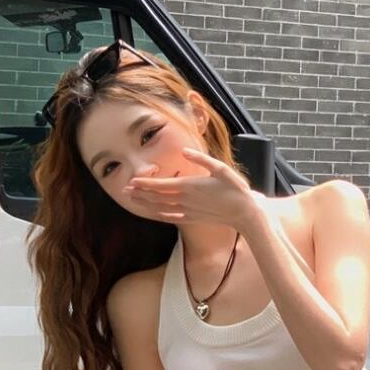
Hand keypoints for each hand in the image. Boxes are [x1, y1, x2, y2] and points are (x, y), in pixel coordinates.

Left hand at [122, 147, 258, 232]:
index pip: (161, 184)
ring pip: (161, 208)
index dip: (145, 183)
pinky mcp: (192, 218)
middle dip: (140, 193)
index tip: (132, 180)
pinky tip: (152, 213)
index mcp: (190, 186)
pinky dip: (158, 215)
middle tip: (125, 189)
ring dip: (145, 204)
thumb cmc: (235, 189)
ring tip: (133, 200)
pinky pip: (170, 217)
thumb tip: (184, 150)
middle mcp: (185, 200)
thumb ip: (201, 159)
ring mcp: (187, 211)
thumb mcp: (221, 169)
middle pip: (156, 197)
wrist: (244, 213)